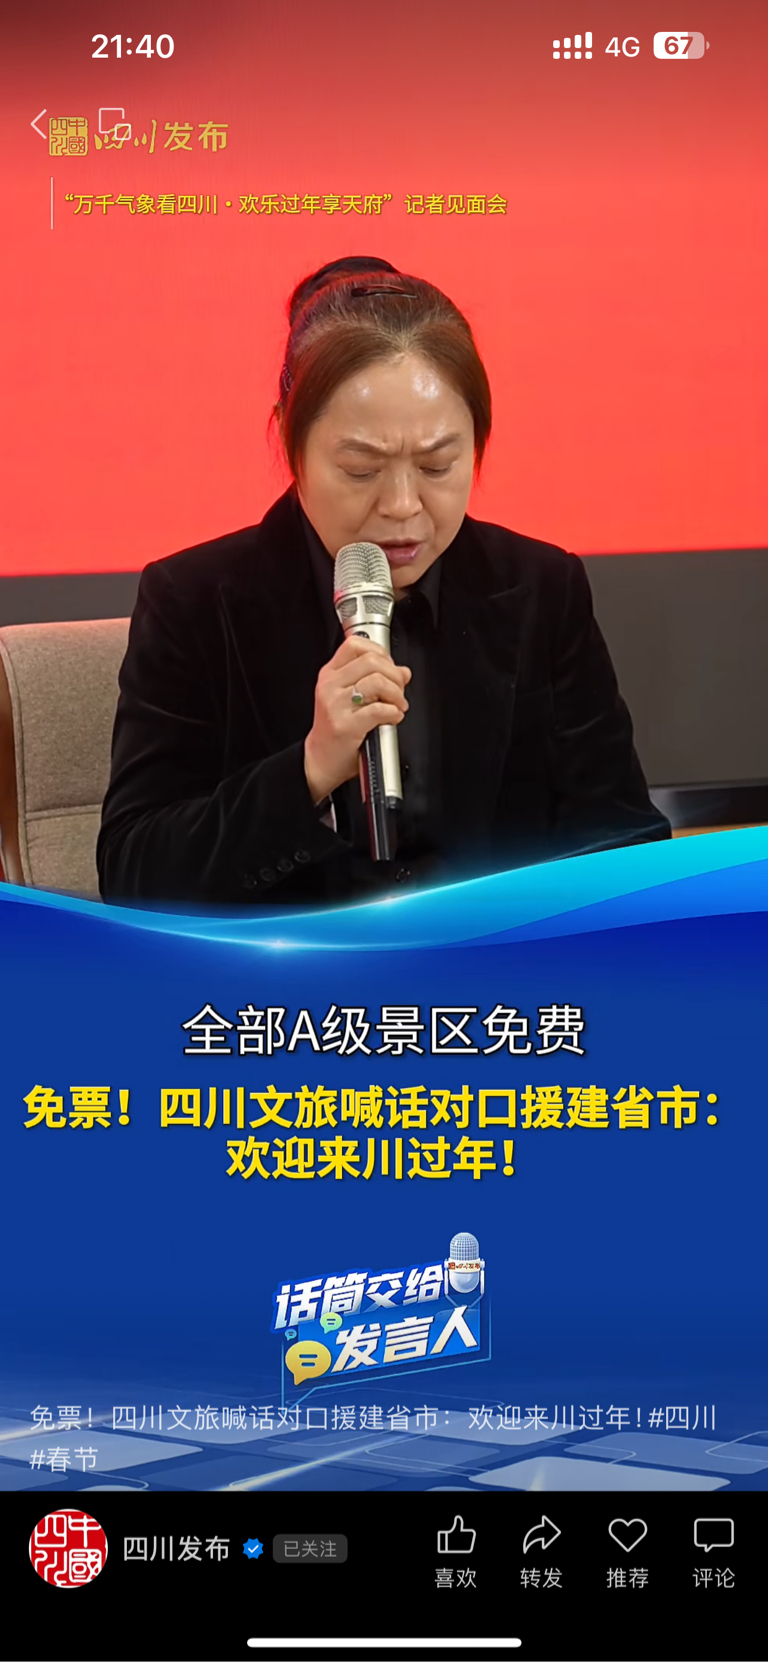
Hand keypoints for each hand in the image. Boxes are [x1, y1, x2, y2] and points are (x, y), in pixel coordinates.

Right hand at [304, 634, 411, 803]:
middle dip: (395, 676)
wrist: (321, 760)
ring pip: (377, 682)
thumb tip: (402, 672)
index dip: (381, 653)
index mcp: (330, 674)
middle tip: (398, 691)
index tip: (390, 668)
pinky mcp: (345, 725)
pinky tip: (392, 718)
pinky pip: (379, 710)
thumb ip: (372, 679)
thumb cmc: (335, 729)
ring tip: (397, 706)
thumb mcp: (347, 696)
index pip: (356, 645)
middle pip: (372, 661)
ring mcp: (335, 705)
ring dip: (396, 694)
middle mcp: (330, 686)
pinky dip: (394, 713)